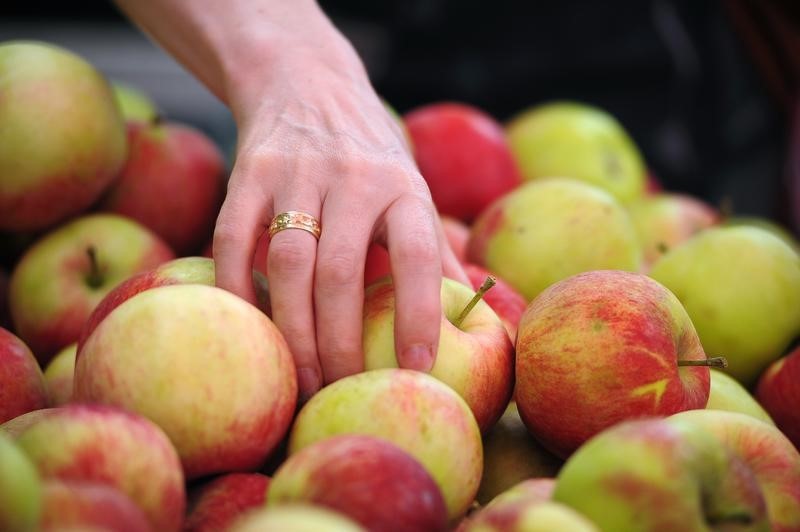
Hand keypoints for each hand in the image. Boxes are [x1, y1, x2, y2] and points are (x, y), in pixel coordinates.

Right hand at [212, 31, 465, 400]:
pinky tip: (249, 328)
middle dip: (339, 344)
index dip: (421, 316)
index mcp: (404, 188)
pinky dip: (235, 289)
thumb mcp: (410, 190)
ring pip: (288, 265)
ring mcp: (298, 174)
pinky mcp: (250, 172)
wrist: (305, 82)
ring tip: (300, 376)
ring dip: (292, 330)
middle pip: (342, 275)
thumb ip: (435, 251)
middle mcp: (355, 179)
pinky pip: (232, 240)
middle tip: (338, 388)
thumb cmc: (369, 156)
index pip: (419, 257)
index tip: (419, 369)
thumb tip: (475, 313)